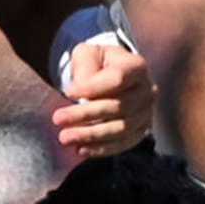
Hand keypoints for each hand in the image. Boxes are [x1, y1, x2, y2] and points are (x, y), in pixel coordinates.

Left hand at [52, 44, 156, 158]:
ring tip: (65, 137)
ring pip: (120, 128)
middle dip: (85, 115)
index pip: (116, 80)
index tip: (67, 92)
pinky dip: (103, 148)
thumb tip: (79, 92)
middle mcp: (146, 91)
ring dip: (91, 135)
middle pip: (117, 107)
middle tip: (57, 119)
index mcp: (135, 66)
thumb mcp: (86, 54)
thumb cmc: (96, 62)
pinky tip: (81, 150)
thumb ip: (85, 68)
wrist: (109, 73)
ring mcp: (146, 113)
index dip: (91, 88)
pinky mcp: (141, 130)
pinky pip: (124, 143)